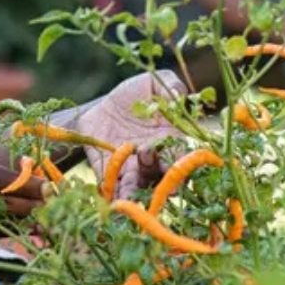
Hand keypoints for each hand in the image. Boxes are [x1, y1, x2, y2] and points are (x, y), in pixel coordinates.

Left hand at [68, 70, 186, 198]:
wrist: (99, 108)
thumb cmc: (133, 96)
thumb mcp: (152, 82)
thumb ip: (170, 85)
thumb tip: (179, 94)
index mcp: (170, 140)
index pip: (182, 154)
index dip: (185, 163)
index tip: (183, 167)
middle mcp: (155, 159)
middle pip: (164, 176)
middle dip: (166, 183)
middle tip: (166, 188)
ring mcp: (134, 169)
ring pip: (141, 186)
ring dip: (139, 193)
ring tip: (133, 198)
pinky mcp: (112, 174)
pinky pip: (115, 188)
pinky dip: (116, 195)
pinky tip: (114, 201)